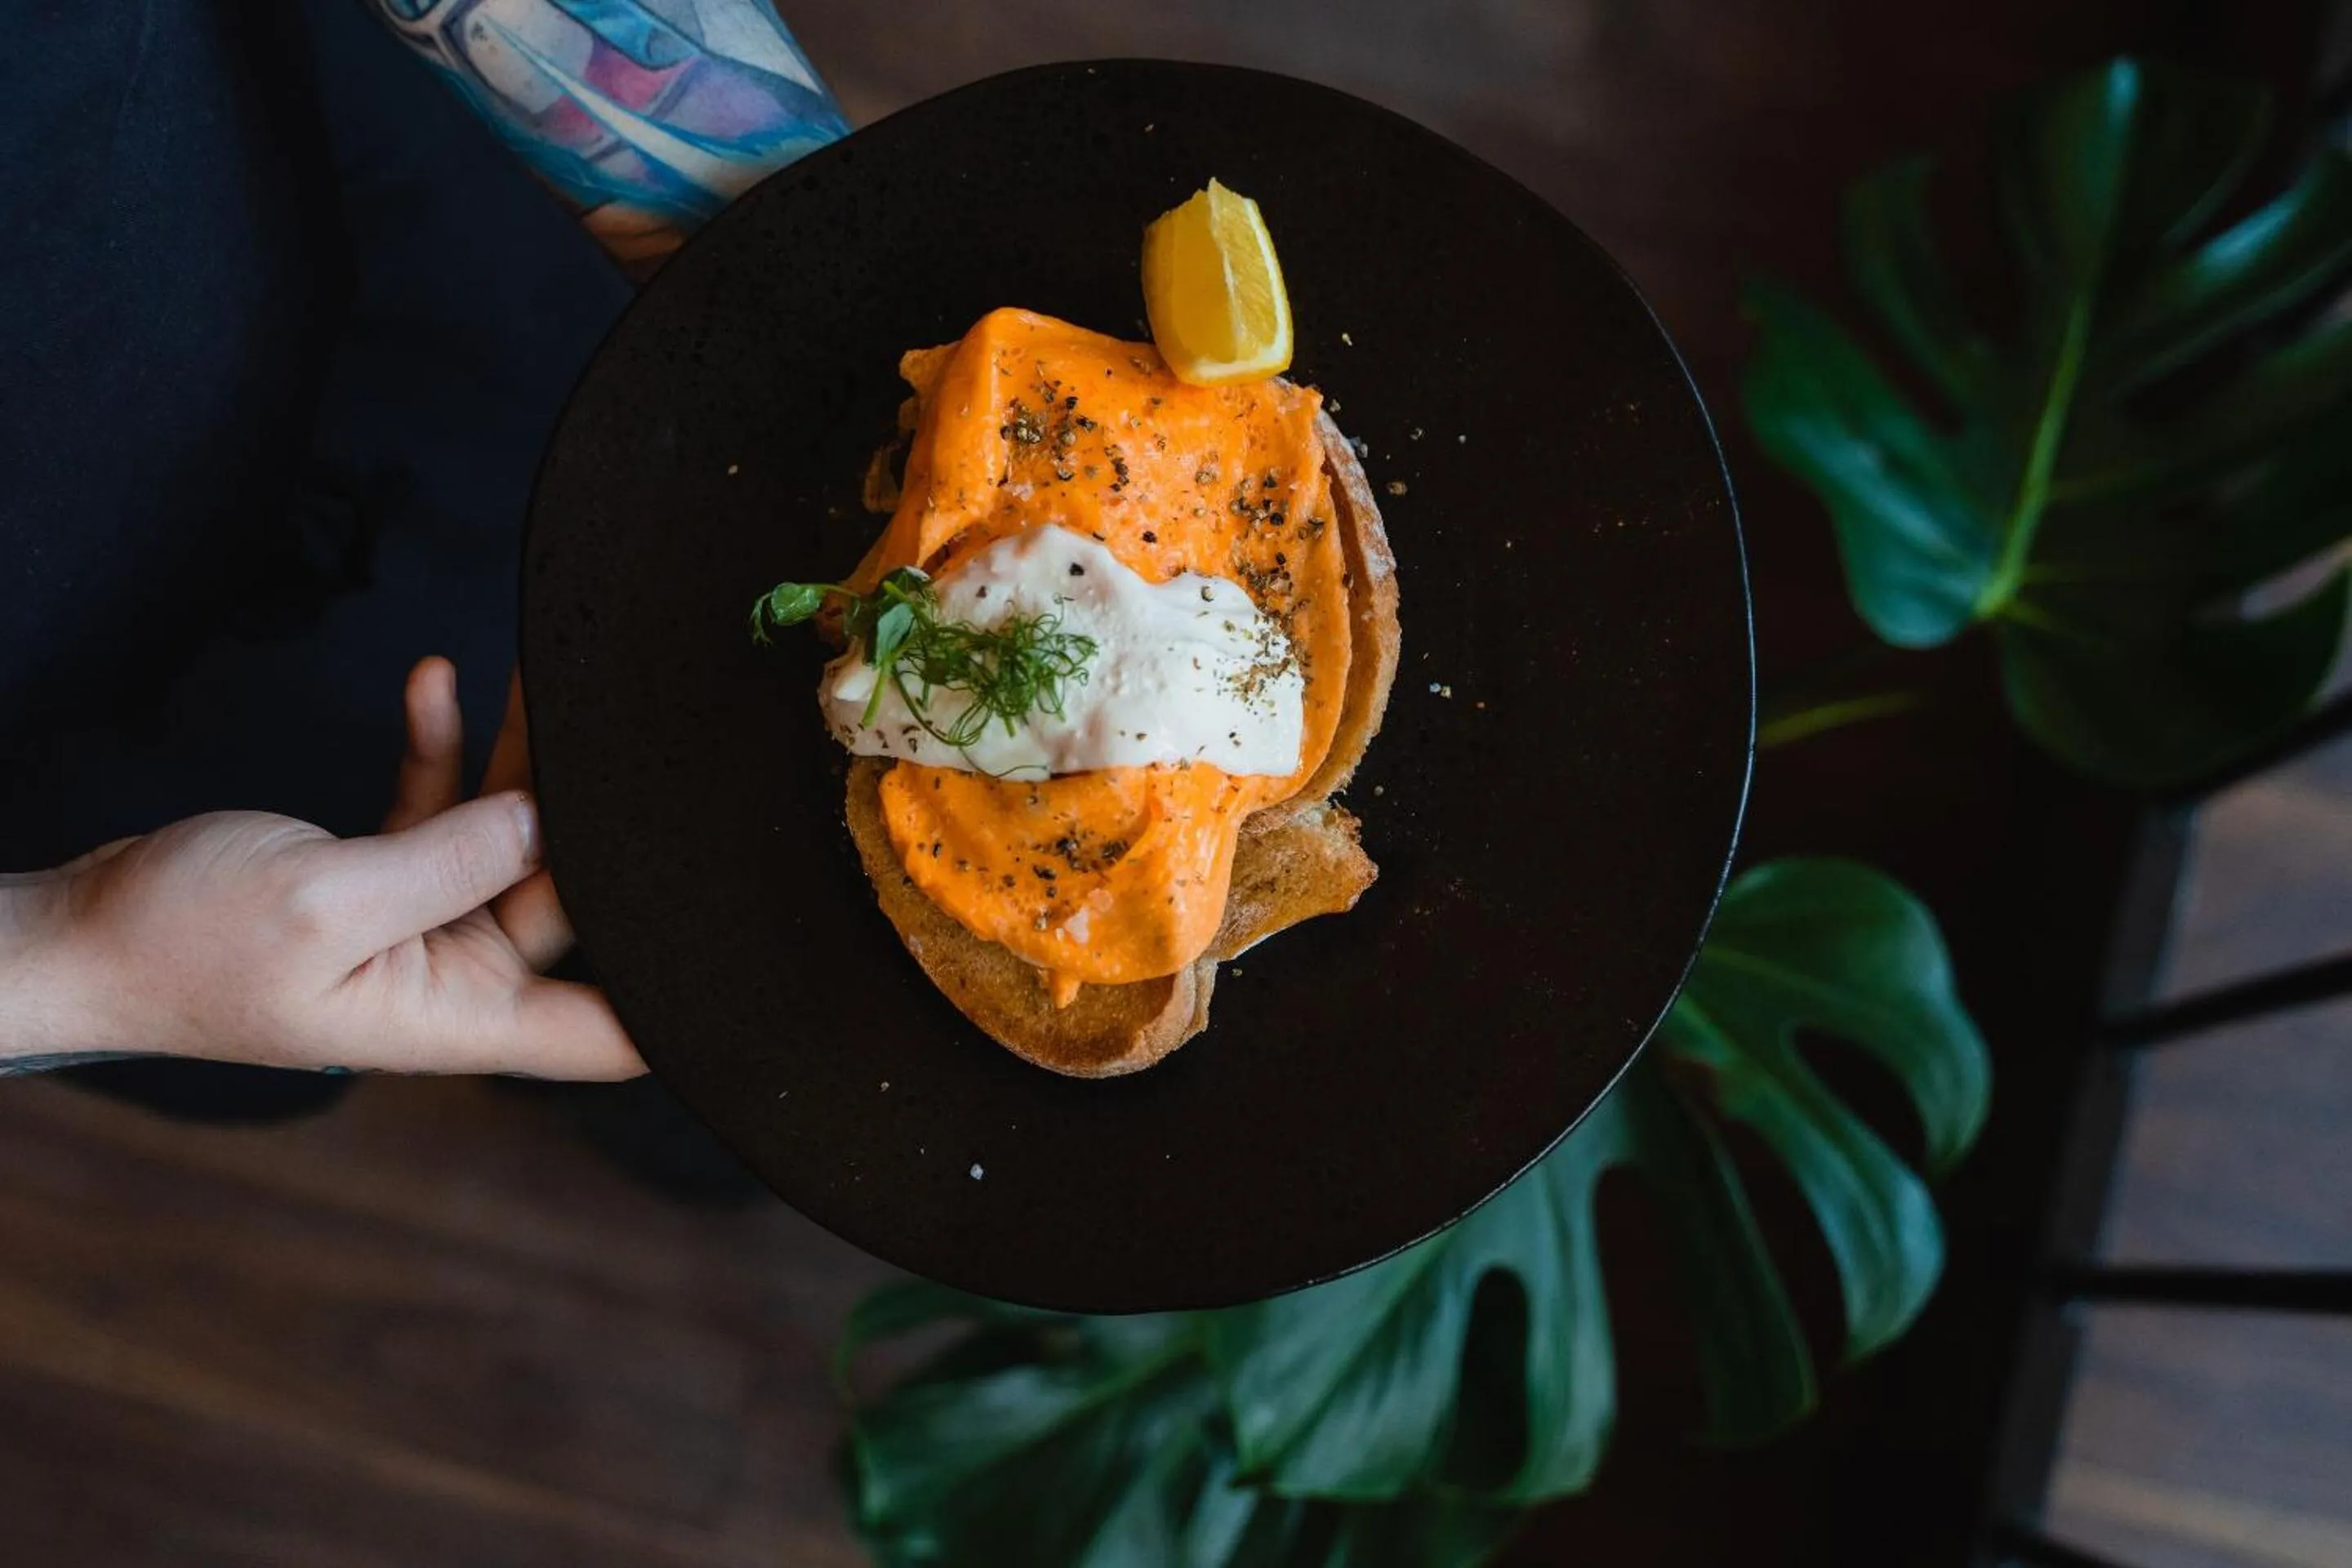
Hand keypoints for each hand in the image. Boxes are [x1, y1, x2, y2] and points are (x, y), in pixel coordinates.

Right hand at [14, 659, 642, 1078]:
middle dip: (599, 821)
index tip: (754, 943)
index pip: (610, 1036)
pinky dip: (443, 751)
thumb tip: (547, 819)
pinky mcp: (382, 877)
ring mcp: (423, 924)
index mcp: (460, 1017)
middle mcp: (459, 978)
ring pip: (511, 838)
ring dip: (523, 763)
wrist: (78, 935)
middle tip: (635, 731)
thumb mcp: (325, 901)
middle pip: (571, 901)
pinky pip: (440, 809)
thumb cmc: (179, 947)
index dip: (686, 1005)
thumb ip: (448, 859)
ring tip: (547, 676)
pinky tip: (439, 681)